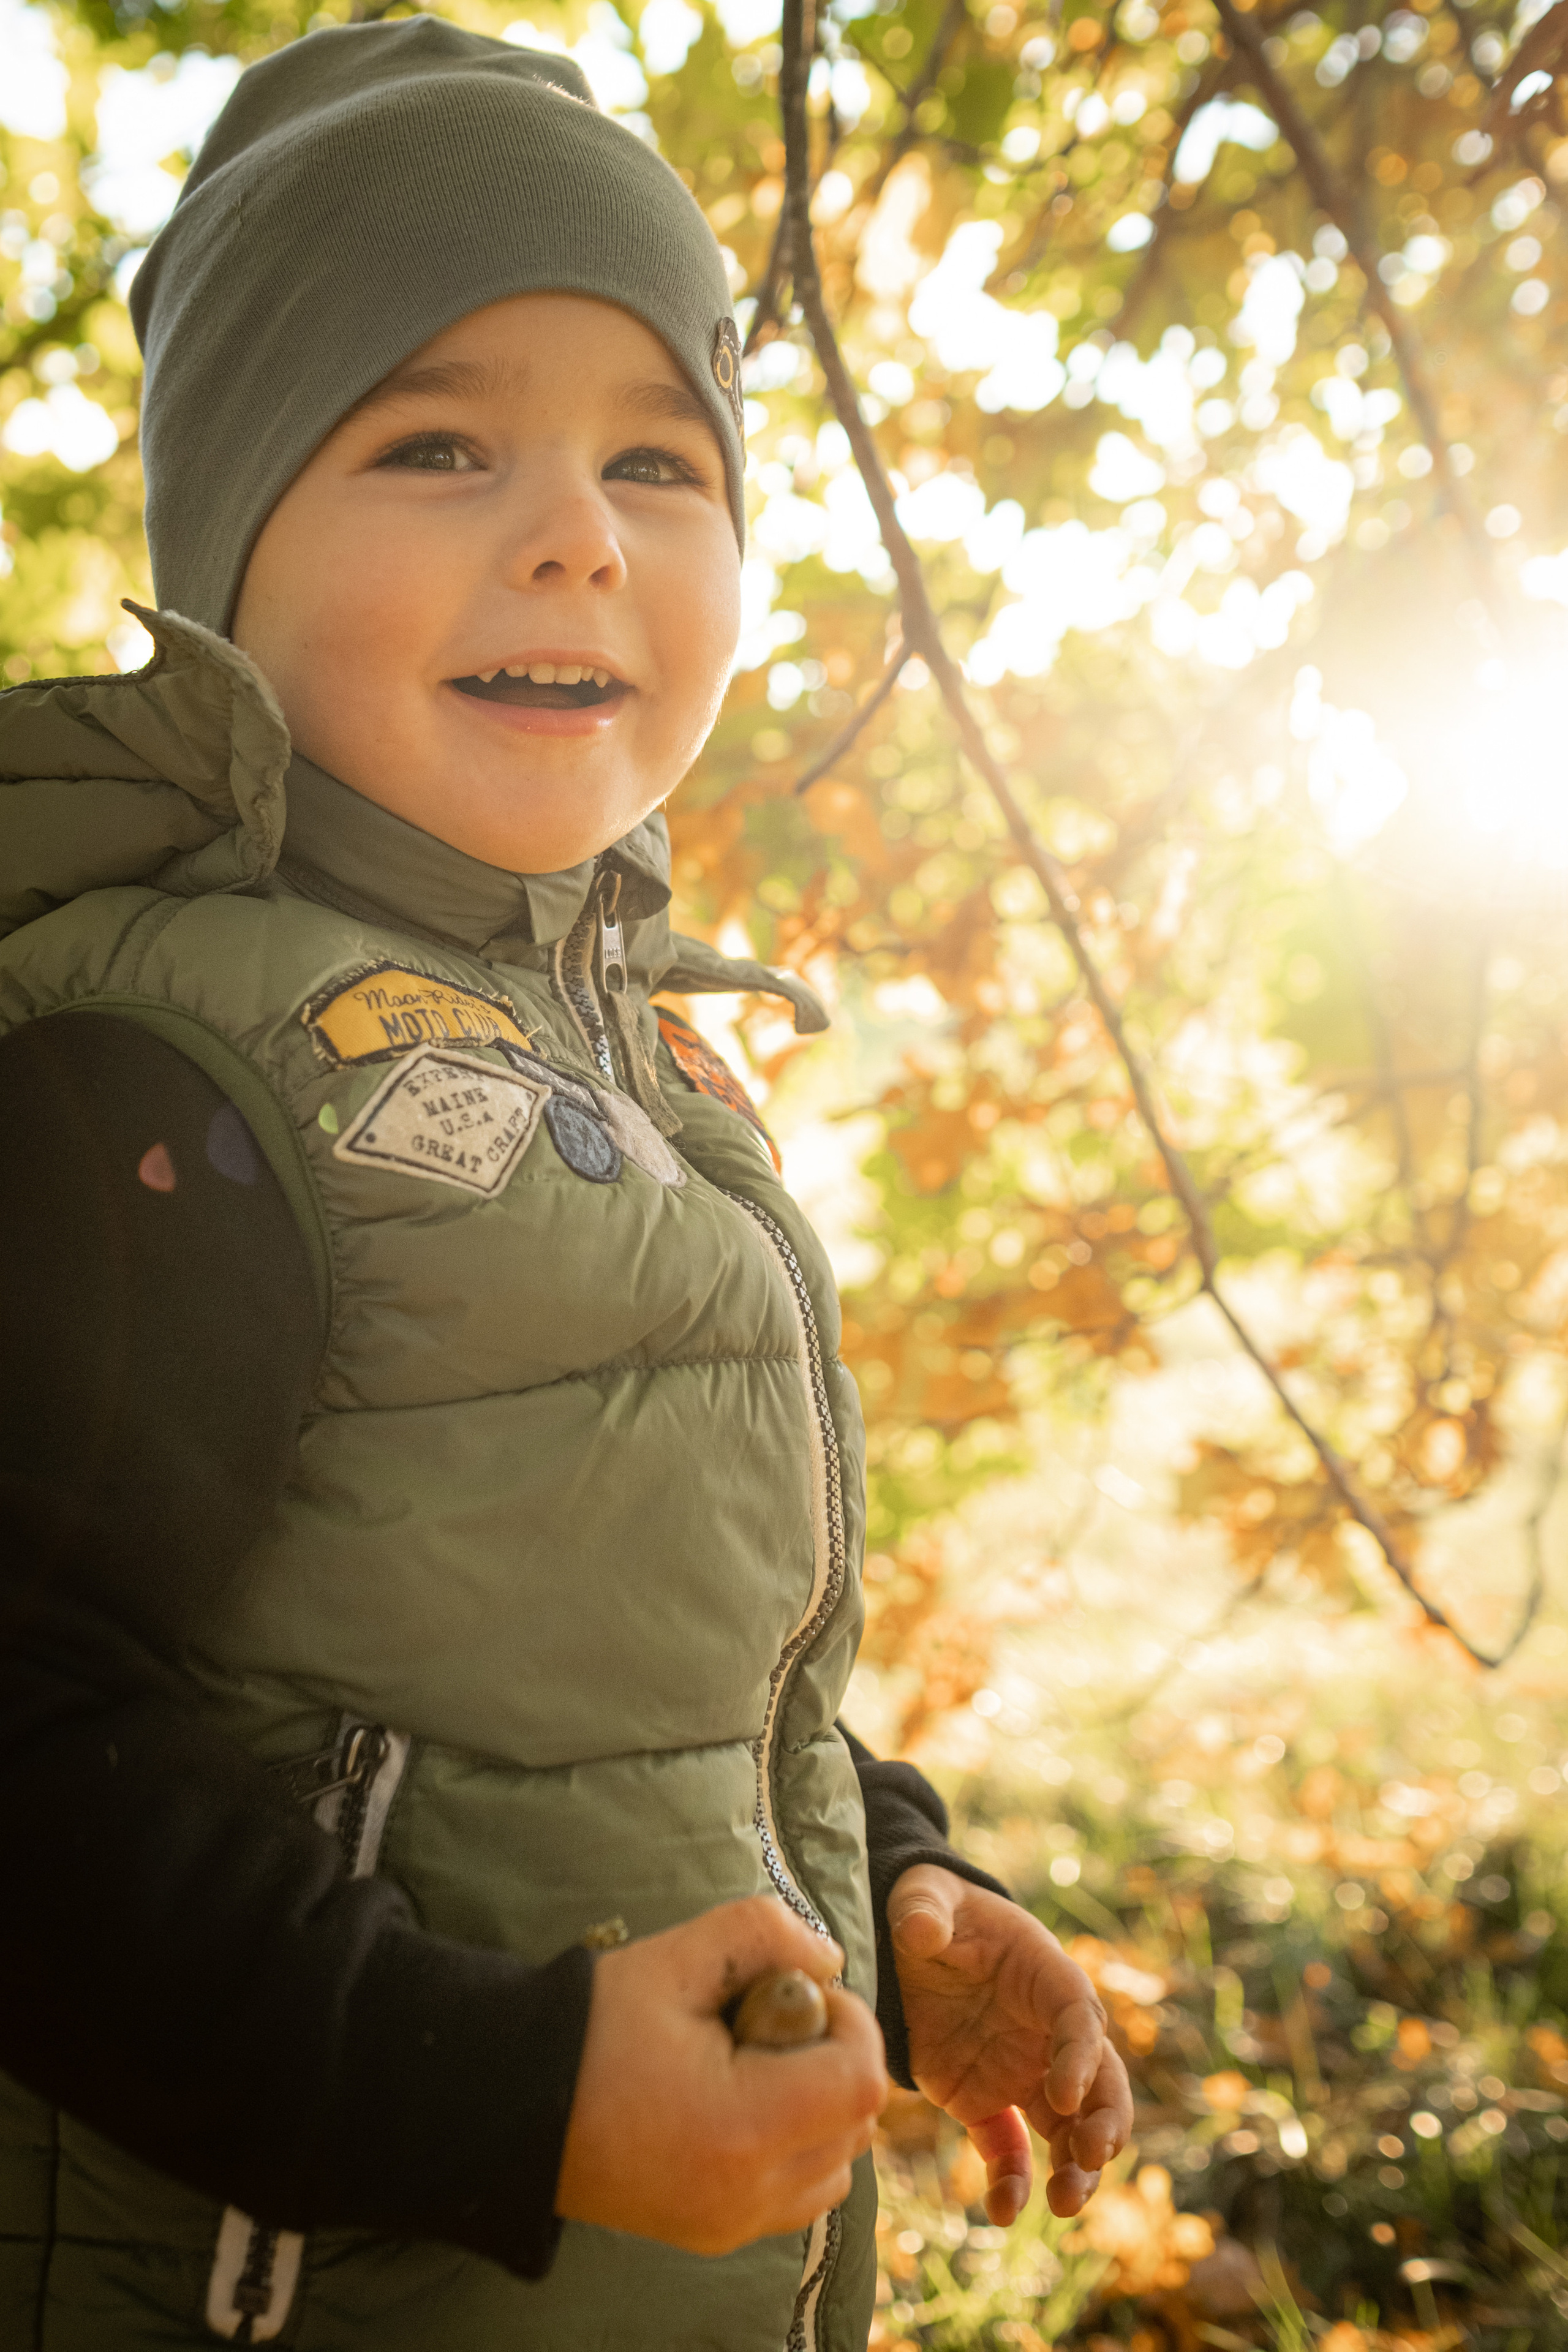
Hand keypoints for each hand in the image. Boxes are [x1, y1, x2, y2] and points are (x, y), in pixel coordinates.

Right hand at [556, 1894, 887, 2253]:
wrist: (512, 2103)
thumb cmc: (593, 2025)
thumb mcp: (676, 1956)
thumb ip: (764, 1933)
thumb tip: (829, 1960)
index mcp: (741, 2126)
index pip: (860, 2080)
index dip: (850, 2021)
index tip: (801, 1991)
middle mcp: (746, 2193)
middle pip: (856, 2124)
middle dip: (834, 2059)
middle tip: (769, 2021)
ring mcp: (730, 2224)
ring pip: (836, 2166)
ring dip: (821, 2107)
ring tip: (754, 2063)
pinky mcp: (715, 2234)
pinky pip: (798, 2194)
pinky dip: (796, 2148)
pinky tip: (742, 2103)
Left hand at [887, 1865, 1131, 2225]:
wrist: (902, 1941)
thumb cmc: (931, 1907)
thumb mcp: (923, 1895)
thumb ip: (925, 1909)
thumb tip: (920, 1932)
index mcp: (1045, 1977)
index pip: (1080, 2019)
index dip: (1080, 2058)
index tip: (1063, 2097)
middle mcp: (1045, 2032)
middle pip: (1100, 2082)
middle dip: (1106, 2122)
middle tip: (1090, 2157)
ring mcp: (1020, 2071)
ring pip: (1068, 2129)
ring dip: (1075, 2168)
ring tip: (1061, 2203)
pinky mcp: (985, 2101)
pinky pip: (1010, 2148)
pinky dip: (1012, 2181)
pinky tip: (1002, 2212)